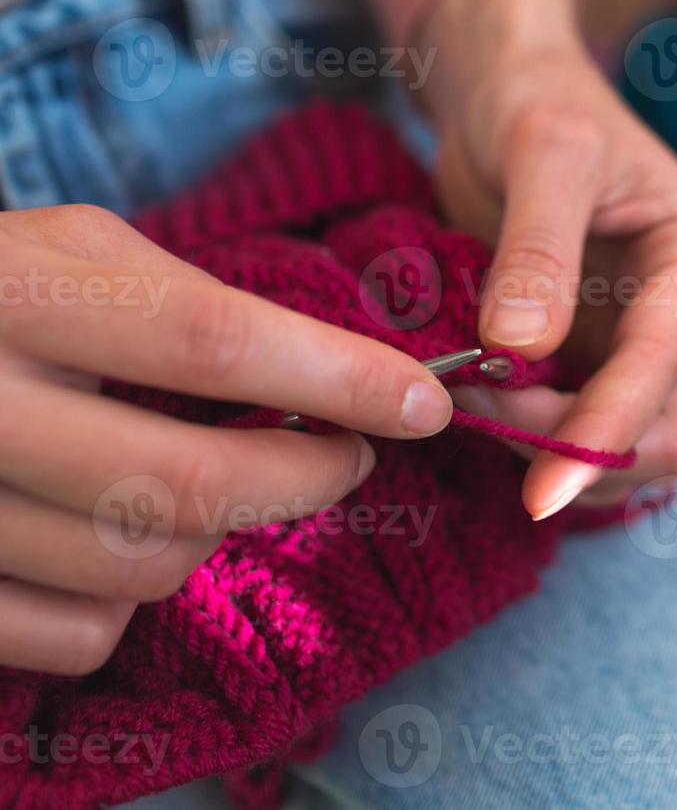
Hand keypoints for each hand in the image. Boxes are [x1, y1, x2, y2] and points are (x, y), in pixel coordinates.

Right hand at [0, 205, 456, 674]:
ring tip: (212, 478)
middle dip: (305, 478)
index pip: (211, 343)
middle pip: (187, 484)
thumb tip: (341, 378)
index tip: (424, 400)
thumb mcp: (72, 253)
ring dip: (215, 531)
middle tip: (349, 454)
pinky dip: (125, 597)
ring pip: (144, 566)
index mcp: (18, 291)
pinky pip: (79, 636)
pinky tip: (111, 533)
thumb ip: (190, 306)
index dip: (336, 379)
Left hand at [420, 0, 676, 519]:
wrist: (506, 87)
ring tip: (468, 399)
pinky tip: (474, 401)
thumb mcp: (544, 150)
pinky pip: (574, 424)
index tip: (539, 491)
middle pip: (663, 434)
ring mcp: (634, 338)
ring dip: (550, 451)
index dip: (606, 433)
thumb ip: (538, 249)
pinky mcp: (588, 352)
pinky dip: (528, 433)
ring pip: (624, 446)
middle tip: (483, 420)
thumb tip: (522, 347)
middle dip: (579, 452)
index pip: (664, 370)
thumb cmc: (537, 97)